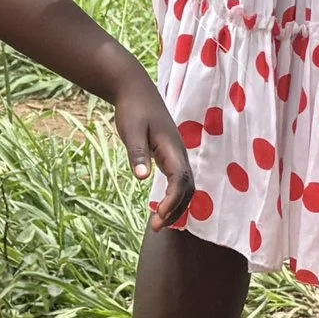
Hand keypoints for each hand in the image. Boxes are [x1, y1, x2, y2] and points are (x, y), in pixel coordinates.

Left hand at [111, 79, 195, 230]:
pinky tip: (160, 207)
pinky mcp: (169, 155)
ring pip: (185, 187)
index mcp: (172, 148)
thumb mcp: (131, 130)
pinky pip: (178, 182)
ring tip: (157, 224)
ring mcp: (176, 155)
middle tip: (156, 227)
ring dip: (175, 207)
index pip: (181, 181)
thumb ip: (137, 153)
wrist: (135, 90)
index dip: (173, 200)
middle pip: (187, 189)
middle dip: (176, 210)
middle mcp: (179, 153)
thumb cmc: (133, 109)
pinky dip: (173, 197)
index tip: (159, 215)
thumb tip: (141, 177)